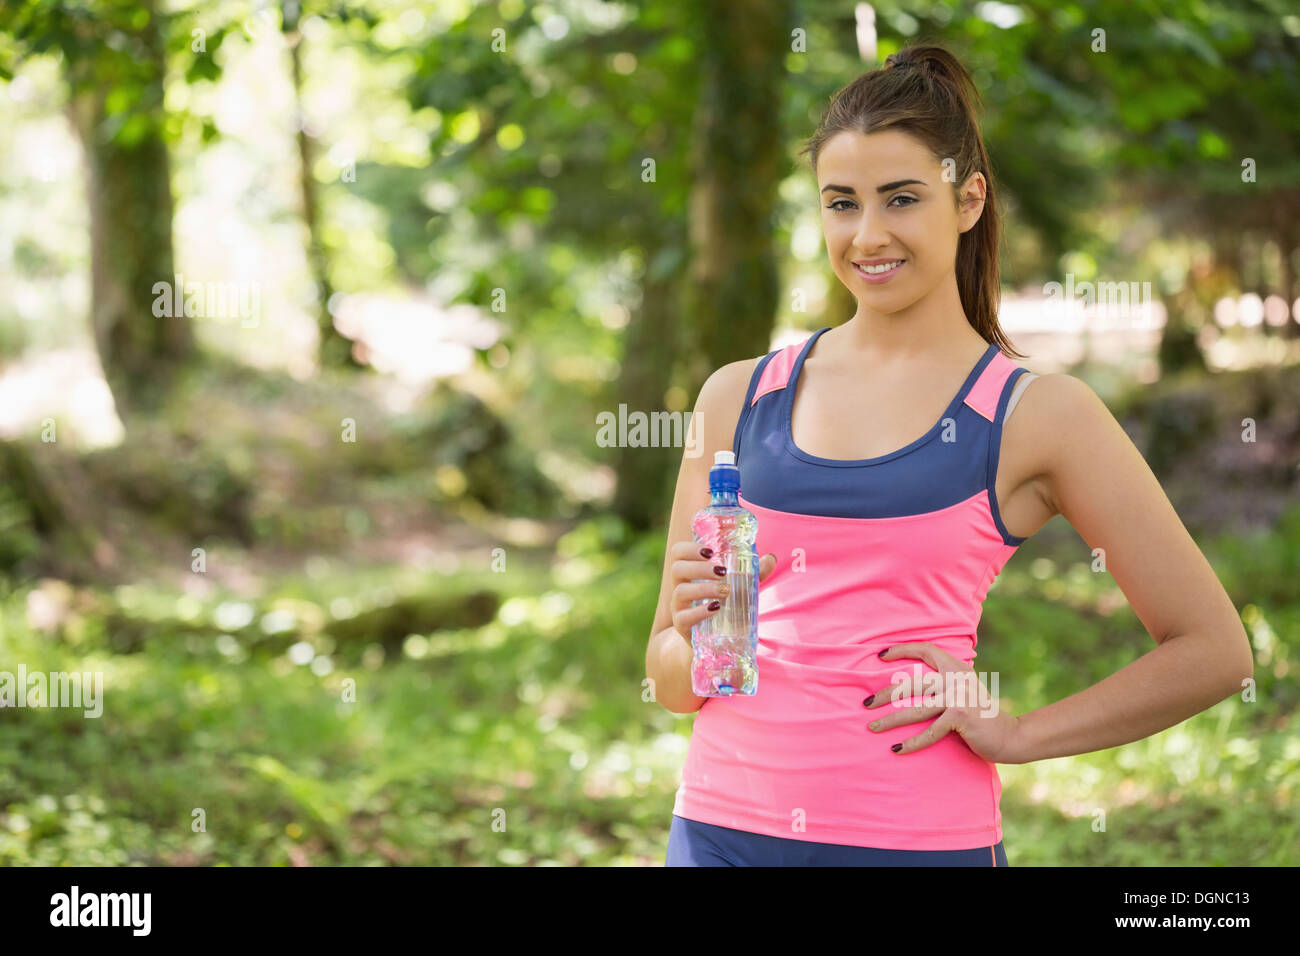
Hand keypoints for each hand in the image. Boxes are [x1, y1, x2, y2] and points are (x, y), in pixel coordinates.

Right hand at [669, 541, 776, 647]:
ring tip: (725, 590)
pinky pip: (683, 617)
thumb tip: (770, 558)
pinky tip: (716, 608)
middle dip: (700, 567)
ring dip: (704, 588)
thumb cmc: (723, 605)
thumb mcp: (738, 588)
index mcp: (690, 572)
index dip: (690, 548)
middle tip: (722, 571)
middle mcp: (680, 586)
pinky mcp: (682, 626)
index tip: (711, 551)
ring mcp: (678, 607)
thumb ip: (752, 574)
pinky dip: (700, 611)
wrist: (713, 640)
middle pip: (677, 568)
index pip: (679, 552)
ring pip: (680, 591)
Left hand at [863, 642, 1022, 763]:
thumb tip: (907, 683)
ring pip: (915, 709)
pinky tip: (897, 749)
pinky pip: (930, 732)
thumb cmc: (980, 715)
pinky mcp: (960, 716)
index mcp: (956, 668)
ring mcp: (958, 696)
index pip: (926, 649)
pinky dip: (912, 743)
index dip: (903, 649)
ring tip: (872, 727)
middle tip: (865, 703)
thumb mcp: (963, 691)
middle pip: (911, 683)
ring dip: (890, 720)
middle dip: (885, 694)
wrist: (1010, 736)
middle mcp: (956, 678)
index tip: (880, 655)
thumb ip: (944, 682)